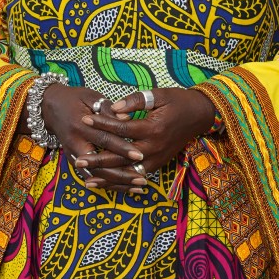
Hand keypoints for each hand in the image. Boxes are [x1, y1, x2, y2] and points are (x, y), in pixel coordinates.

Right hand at [39, 85, 145, 192]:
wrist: (48, 106)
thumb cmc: (73, 99)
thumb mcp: (90, 97)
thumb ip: (107, 109)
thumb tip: (127, 118)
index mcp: (80, 126)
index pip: (104, 139)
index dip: (122, 148)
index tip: (140, 155)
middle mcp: (75, 143)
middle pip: (100, 164)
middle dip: (122, 174)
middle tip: (142, 179)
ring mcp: (72, 154)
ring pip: (96, 175)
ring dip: (117, 183)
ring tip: (138, 187)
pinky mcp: (73, 160)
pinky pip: (90, 176)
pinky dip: (106, 184)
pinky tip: (123, 189)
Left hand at [76, 87, 214, 179]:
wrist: (200, 115)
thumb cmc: (178, 101)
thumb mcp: (159, 95)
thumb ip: (136, 101)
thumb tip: (115, 108)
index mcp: (152, 128)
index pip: (120, 128)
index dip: (102, 123)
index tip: (85, 120)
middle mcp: (153, 147)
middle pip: (120, 156)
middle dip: (97, 158)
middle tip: (77, 160)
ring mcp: (156, 159)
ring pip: (127, 172)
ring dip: (107, 177)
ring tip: (87, 178)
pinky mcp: (159, 164)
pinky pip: (137, 175)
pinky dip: (121, 181)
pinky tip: (108, 183)